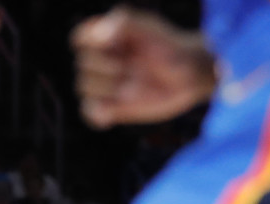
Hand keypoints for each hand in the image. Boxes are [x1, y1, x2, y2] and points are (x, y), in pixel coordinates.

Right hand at [72, 8, 217, 128]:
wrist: (190, 76)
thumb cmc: (170, 47)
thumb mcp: (150, 29)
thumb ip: (124, 23)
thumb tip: (100, 35)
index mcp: (103, 37)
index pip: (79, 39)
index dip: (95, 45)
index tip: (119, 45)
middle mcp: (98, 61)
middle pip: (82, 66)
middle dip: (110, 70)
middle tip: (138, 69)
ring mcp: (101, 85)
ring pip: (84, 89)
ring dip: (111, 90)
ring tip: (137, 87)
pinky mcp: (108, 107)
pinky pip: (89, 113)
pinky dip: (100, 113)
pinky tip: (117, 111)